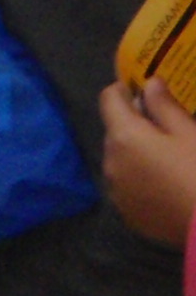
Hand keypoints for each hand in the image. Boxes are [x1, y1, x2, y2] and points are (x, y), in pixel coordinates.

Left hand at [101, 80, 195, 245]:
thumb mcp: (189, 133)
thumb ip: (165, 107)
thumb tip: (149, 84)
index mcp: (123, 137)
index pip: (108, 100)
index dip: (123, 89)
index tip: (140, 88)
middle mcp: (110, 161)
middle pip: (114, 131)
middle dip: (133, 122)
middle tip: (165, 123)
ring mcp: (115, 189)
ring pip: (119, 158)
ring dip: (135, 151)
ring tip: (168, 155)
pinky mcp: (126, 211)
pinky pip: (126, 183)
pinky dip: (139, 176)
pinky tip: (166, 181)